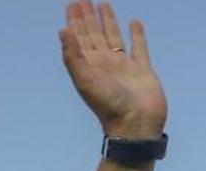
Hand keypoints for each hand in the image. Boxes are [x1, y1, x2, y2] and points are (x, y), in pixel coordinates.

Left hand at [60, 1, 166, 137]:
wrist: (135, 124)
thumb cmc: (108, 106)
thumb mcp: (85, 80)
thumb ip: (73, 55)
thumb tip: (63, 30)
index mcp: (89, 66)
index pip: (79, 38)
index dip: (75, 21)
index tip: (72, 4)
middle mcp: (104, 64)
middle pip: (93, 34)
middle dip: (87, 18)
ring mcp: (123, 66)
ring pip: (114, 37)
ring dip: (108, 21)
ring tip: (103, 4)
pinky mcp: (142, 70)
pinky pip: (139, 47)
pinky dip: (137, 34)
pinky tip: (134, 23)